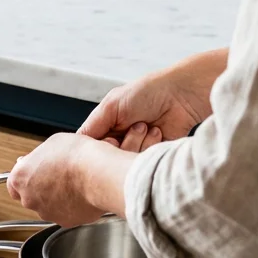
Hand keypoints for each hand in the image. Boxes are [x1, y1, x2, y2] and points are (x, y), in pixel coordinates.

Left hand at [7, 132, 142, 226]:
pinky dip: (73, 206)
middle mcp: (30, 199)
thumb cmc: (77, 156)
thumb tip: (37, 161)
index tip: (34, 173)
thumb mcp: (52, 143)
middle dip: (42, 188)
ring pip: (49, 206)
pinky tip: (83, 193)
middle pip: (31, 196)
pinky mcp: (66, 221)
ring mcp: (47, 212)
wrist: (98, 174)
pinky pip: (67, 213)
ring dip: (58, 197)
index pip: (13, 185)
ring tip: (75, 183)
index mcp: (21, 178)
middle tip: (59, 175)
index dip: (26, 178)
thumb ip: (38, 157)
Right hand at [78, 49, 227, 147]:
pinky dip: (150, 148)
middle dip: (120, 143)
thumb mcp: (112, 105)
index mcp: (107, 125)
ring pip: (126, 162)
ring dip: (137, 142)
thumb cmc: (147, 93)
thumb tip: (77, 147)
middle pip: (109, 158)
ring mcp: (138, 148)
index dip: (98, 147)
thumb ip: (92, 127)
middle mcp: (121, 138)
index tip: (109, 138)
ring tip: (147, 125)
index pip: (92, 148)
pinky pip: (143, 164)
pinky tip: (158, 131)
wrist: (181, 95)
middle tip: (132, 126)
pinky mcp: (153, 157)